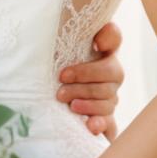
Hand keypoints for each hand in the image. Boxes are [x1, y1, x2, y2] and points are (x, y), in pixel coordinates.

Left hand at [57, 21, 123, 139]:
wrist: (43, 97)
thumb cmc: (48, 65)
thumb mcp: (52, 48)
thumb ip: (63, 31)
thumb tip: (90, 39)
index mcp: (100, 50)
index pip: (113, 36)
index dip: (108, 38)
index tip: (96, 44)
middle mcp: (109, 72)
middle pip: (111, 73)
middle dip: (85, 81)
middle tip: (62, 88)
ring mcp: (109, 96)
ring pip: (109, 100)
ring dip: (89, 103)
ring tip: (71, 105)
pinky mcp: (104, 119)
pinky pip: (110, 124)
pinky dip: (101, 124)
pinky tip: (91, 126)